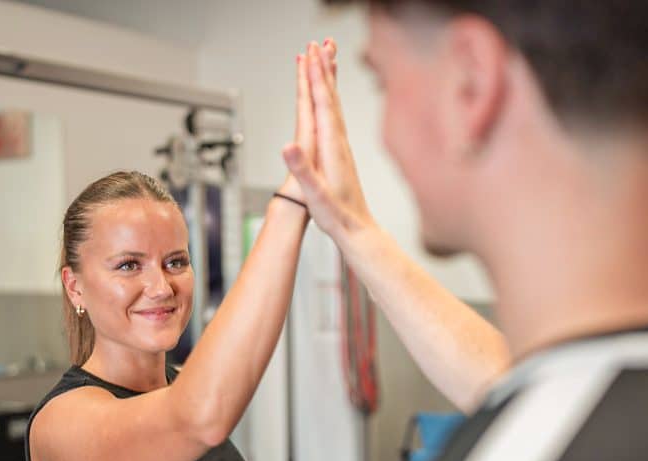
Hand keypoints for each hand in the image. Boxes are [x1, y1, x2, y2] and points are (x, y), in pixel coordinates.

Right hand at [282, 39, 376, 244]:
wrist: (358, 230)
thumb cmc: (337, 217)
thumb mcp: (316, 195)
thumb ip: (303, 170)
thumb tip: (289, 144)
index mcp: (332, 148)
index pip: (323, 105)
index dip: (316, 79)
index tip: (311, 55)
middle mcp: (340, 143)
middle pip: (331, 99)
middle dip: (324, 70)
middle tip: (319, 43)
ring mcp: (342, 148)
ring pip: (335, 106)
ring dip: (329, 81)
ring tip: (326, 60)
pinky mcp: (341, 154)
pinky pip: (335, 119)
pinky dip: (329, 102)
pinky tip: (328, 99)